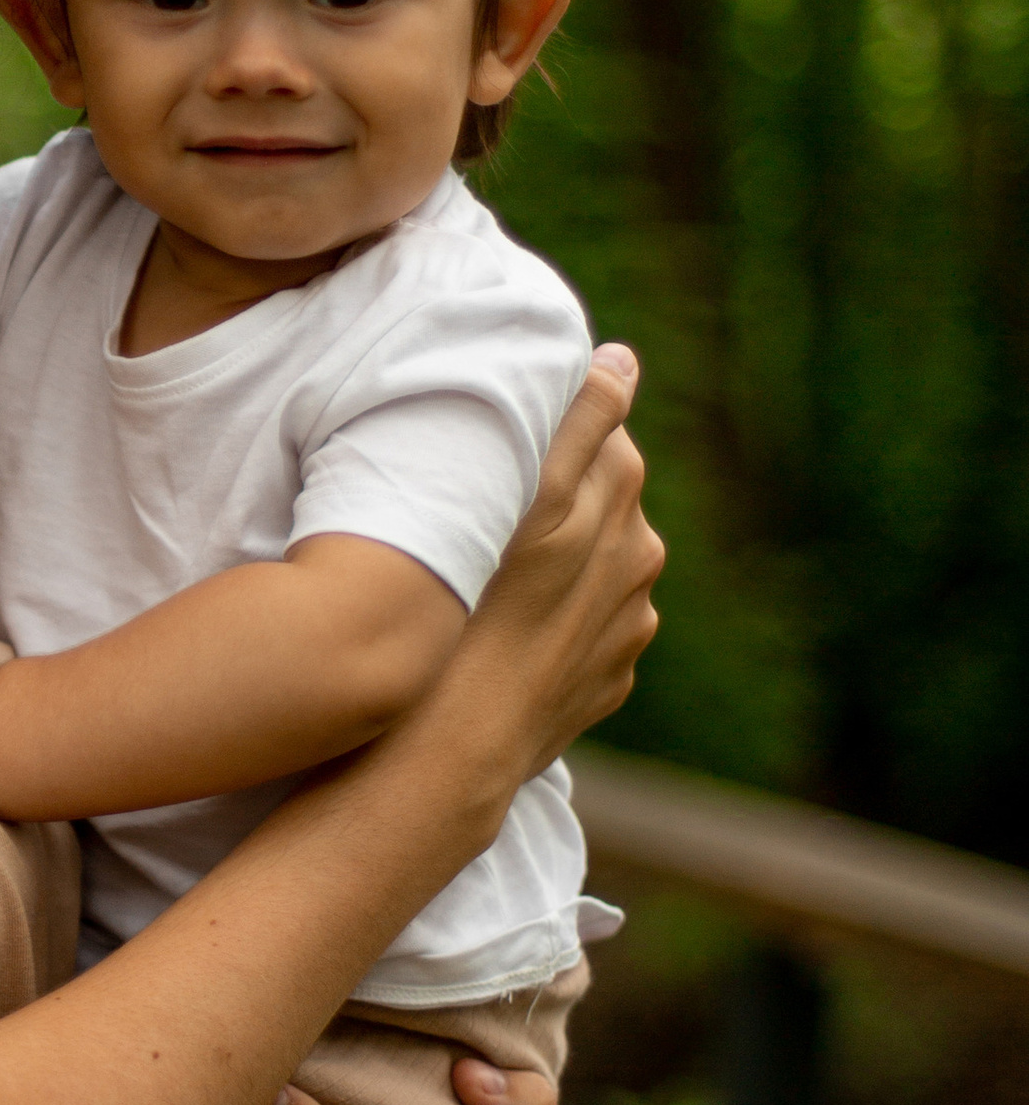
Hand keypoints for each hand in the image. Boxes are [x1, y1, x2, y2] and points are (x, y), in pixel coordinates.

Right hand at [443, 346, 661, 775]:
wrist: (464, 744)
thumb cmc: (480, 614)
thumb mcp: (532, 502)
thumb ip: (585, 423)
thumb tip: (623, 360)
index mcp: (624, 513)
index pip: (599, 439)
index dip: (547, 438)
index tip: (499, 449)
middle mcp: (639, 567)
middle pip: (596, 504)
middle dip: (554, 500)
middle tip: (485, 510)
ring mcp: (627, 631)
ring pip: (586, 567)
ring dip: (553, 561)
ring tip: (489, 575)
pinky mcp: (607, 680)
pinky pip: (578, 628)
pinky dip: (550, 619)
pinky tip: (505, 629)